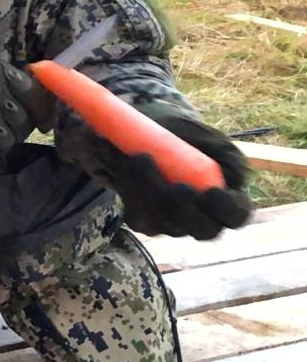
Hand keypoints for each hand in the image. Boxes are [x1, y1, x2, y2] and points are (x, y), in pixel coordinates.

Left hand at [56, 111, 252, 239]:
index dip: (226, 209)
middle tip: (177, 187)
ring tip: (141, 159)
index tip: (211, 191)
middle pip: (201, 230)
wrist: (153, 131)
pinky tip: (126, 164)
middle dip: (186, 209)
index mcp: (227, 201)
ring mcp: (172, 224)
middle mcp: (201, 220)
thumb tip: (234, 176)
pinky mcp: (144, 220)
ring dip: (150, 194)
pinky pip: (137, 216)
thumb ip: (226, 157)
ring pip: (163, 224)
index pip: (236, 217)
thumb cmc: (190, 138)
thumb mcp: (211, 140)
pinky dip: (129, 191)